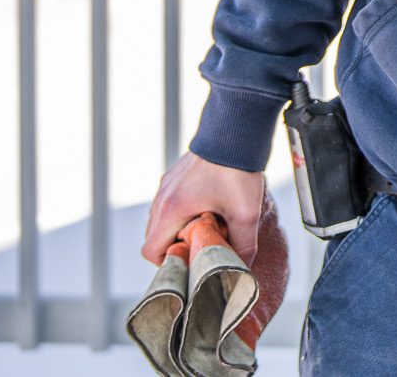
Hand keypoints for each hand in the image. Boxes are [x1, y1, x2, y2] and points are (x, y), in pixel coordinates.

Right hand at [143, 151, 266, 264]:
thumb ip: (244, 244)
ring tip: (212, 221)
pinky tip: (213, 203)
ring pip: (164, 219)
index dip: (169, 262)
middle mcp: (162, 198)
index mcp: (170, 210)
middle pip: (156, 236)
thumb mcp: (246, 213)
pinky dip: (186, 209)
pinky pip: (173, 201)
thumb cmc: (238, 170)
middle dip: (178, 245)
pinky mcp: (177, 175)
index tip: (192, 259)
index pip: (150, 252)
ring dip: (183, 226)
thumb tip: (242, 267)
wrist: (237, 129)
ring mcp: (167, 185)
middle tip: (206, 242)